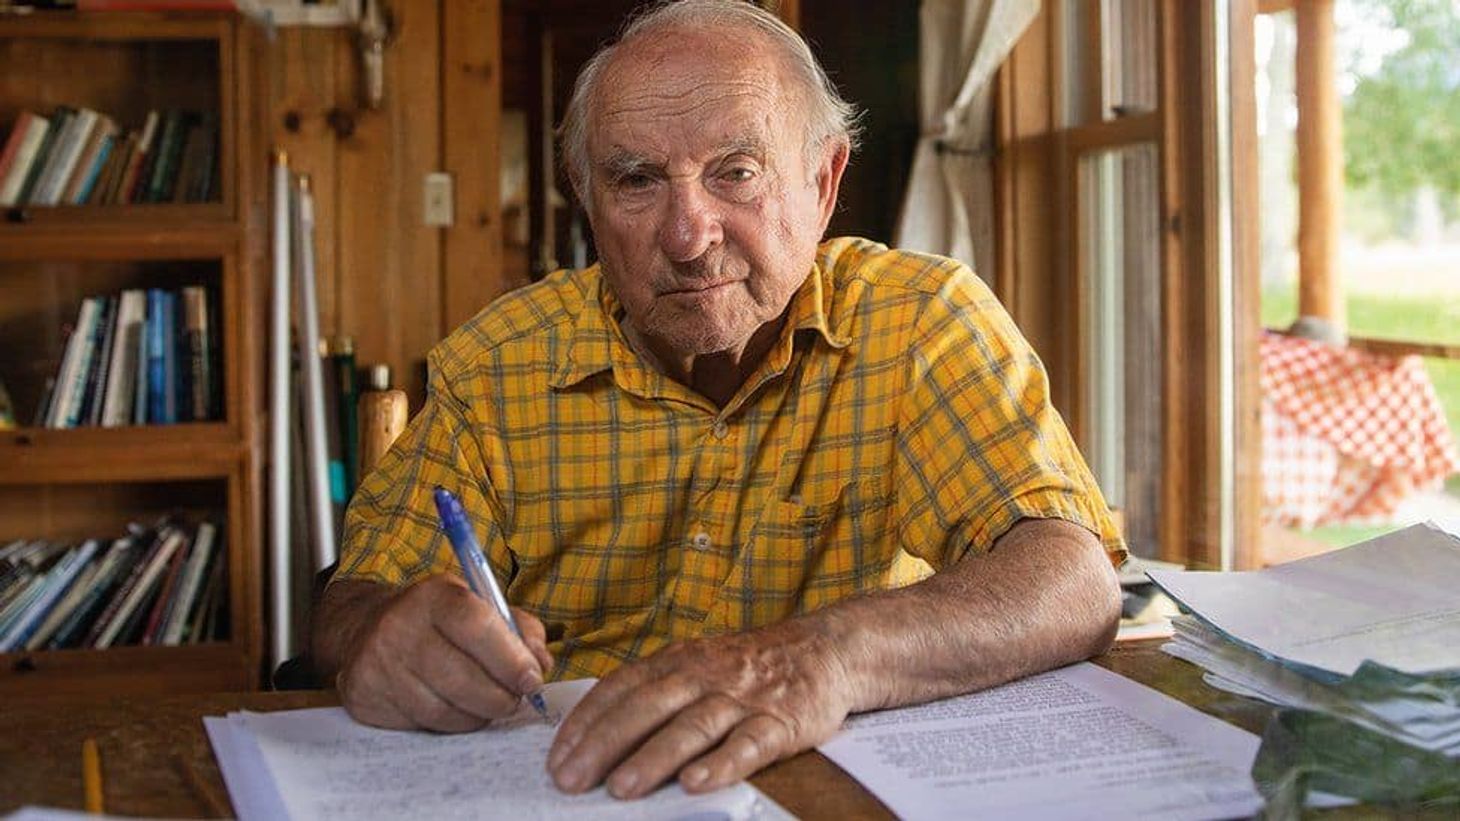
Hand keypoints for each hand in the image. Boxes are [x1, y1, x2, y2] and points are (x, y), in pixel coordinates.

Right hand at [336, 574, 553, 732]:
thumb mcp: (480, 606)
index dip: (510, 659)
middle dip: (499, 697)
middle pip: (460, 677)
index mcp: (434, 596)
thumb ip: (519, 629)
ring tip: (488, 705)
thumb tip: (541, 663)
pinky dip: (449, 724)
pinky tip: (456, 709)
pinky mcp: (365, 697)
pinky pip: (420, 725)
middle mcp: (400, 627)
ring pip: (442, 710)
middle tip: (515, 700)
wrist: (369, 630)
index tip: (533, 680)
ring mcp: (379, 664)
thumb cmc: (438, 620)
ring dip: (477, 715)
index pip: (477, 626)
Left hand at [546, 624, 853, 798]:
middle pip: (646, 708)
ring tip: (621, 788)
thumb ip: (654, 692)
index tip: (556, 757)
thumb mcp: (696, 664)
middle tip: (570, 779)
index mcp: (677, 661)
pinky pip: (746, 745)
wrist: (824, 649)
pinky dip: (720, 765)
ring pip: (691, 727)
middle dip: (604, 745)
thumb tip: (596, 735)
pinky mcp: (779, 722)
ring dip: (653, 757)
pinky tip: (695, 784)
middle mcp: (704, 675)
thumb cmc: (748, 666)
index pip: (620, 688)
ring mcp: (741, 699)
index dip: (585, 723)